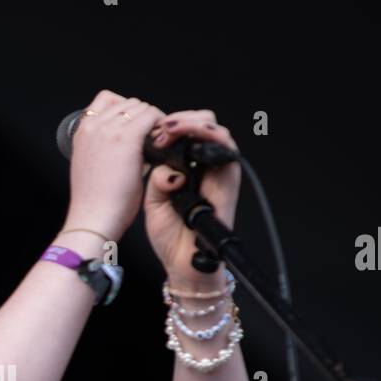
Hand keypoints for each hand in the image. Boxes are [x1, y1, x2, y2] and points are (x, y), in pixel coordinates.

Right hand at [67, 90, 165, 241]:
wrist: (93, 218)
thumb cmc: (95, 202)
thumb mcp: (92, 167)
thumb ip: (105, 150)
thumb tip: (128, 146)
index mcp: (82, 131)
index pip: (108, 102)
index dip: (128, 115)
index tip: (138, 131)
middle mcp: (94, 125)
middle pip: (127, 102)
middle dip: (142, 117)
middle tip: (153, 138)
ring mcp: (109, 129)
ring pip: (140, 106)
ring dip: (153, 121)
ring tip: (158, 142)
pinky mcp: (126, 137)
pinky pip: (152, 116)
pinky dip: (161, 125)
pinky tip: (164, 143)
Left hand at [143, 109, 240, 280]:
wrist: (181, 260)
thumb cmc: (169, 234)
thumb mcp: (153, 198)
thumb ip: (158, 174)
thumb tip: (166, 158)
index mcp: (185, 167)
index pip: (183, 133)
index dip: (168, 125)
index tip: (150, 129)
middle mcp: (204, 166)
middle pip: (202, 125)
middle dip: (181, 119)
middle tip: (161, 128)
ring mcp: (218, 171)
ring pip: (216, 131)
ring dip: (193, 123)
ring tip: (171, 128)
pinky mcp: (229, 179)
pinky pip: (228, 149)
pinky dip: (212, 136)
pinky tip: (191, 134)